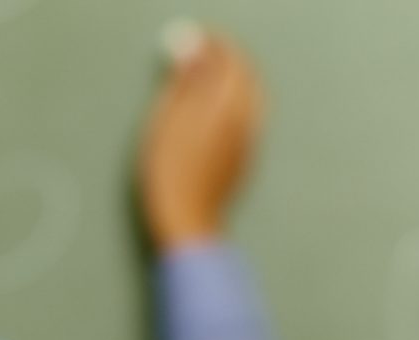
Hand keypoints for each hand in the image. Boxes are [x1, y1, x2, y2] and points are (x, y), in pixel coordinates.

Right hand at [140, 32, 264, 248]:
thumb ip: (186, 82)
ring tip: (203, 76)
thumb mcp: (168, 118)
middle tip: (201, 52)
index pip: (232, 60)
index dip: (214, 44)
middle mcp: (247, 122)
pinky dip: (234, 99)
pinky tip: (213, 105)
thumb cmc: (170, 172)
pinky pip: (248, 115)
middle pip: (246, 78)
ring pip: (251, 97)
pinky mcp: (245, 158)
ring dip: (231, 79)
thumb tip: (195, 50)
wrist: (188, 220)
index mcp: (229, 107)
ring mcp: (249, 142)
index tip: (196, 39)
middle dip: (227, 59)